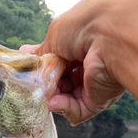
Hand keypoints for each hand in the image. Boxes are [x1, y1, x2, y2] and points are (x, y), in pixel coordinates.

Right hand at [20, 0, 124, 125]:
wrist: (111, 37)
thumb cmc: (85, 27)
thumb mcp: (55, 35)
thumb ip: (42, 51)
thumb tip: (26, 54)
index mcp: (82, 45)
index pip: (59, 62)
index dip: (45, 67)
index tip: (31, 71)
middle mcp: (89, 65)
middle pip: (61, 82)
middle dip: (46, 85)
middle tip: (34, 85)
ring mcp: (94, 84)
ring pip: (66, 98)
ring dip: (52, 97)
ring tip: (43, 93)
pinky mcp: (97, 101)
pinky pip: (76, 110)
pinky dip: (63, 107)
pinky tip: (54, 102)